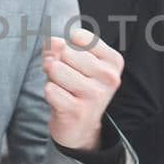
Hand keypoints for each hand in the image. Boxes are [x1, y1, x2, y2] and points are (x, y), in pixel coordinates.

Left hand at [43, 27, 123, 151]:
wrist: (81, 128)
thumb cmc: (77, 87)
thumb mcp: (76, 61)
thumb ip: (62, 45)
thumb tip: (50, 43)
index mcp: (113, 61)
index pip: (78, 36)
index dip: (67, 47)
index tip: (74, 64)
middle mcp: (109, 77)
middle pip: (65, 51)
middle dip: (57, 63)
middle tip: (67, 80)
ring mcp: (95, 95)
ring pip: (55, 68)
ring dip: (52, 78)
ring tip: (64, 89)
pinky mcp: (77, 110)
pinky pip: (49, 89)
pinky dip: (49, 93)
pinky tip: (61, 102)